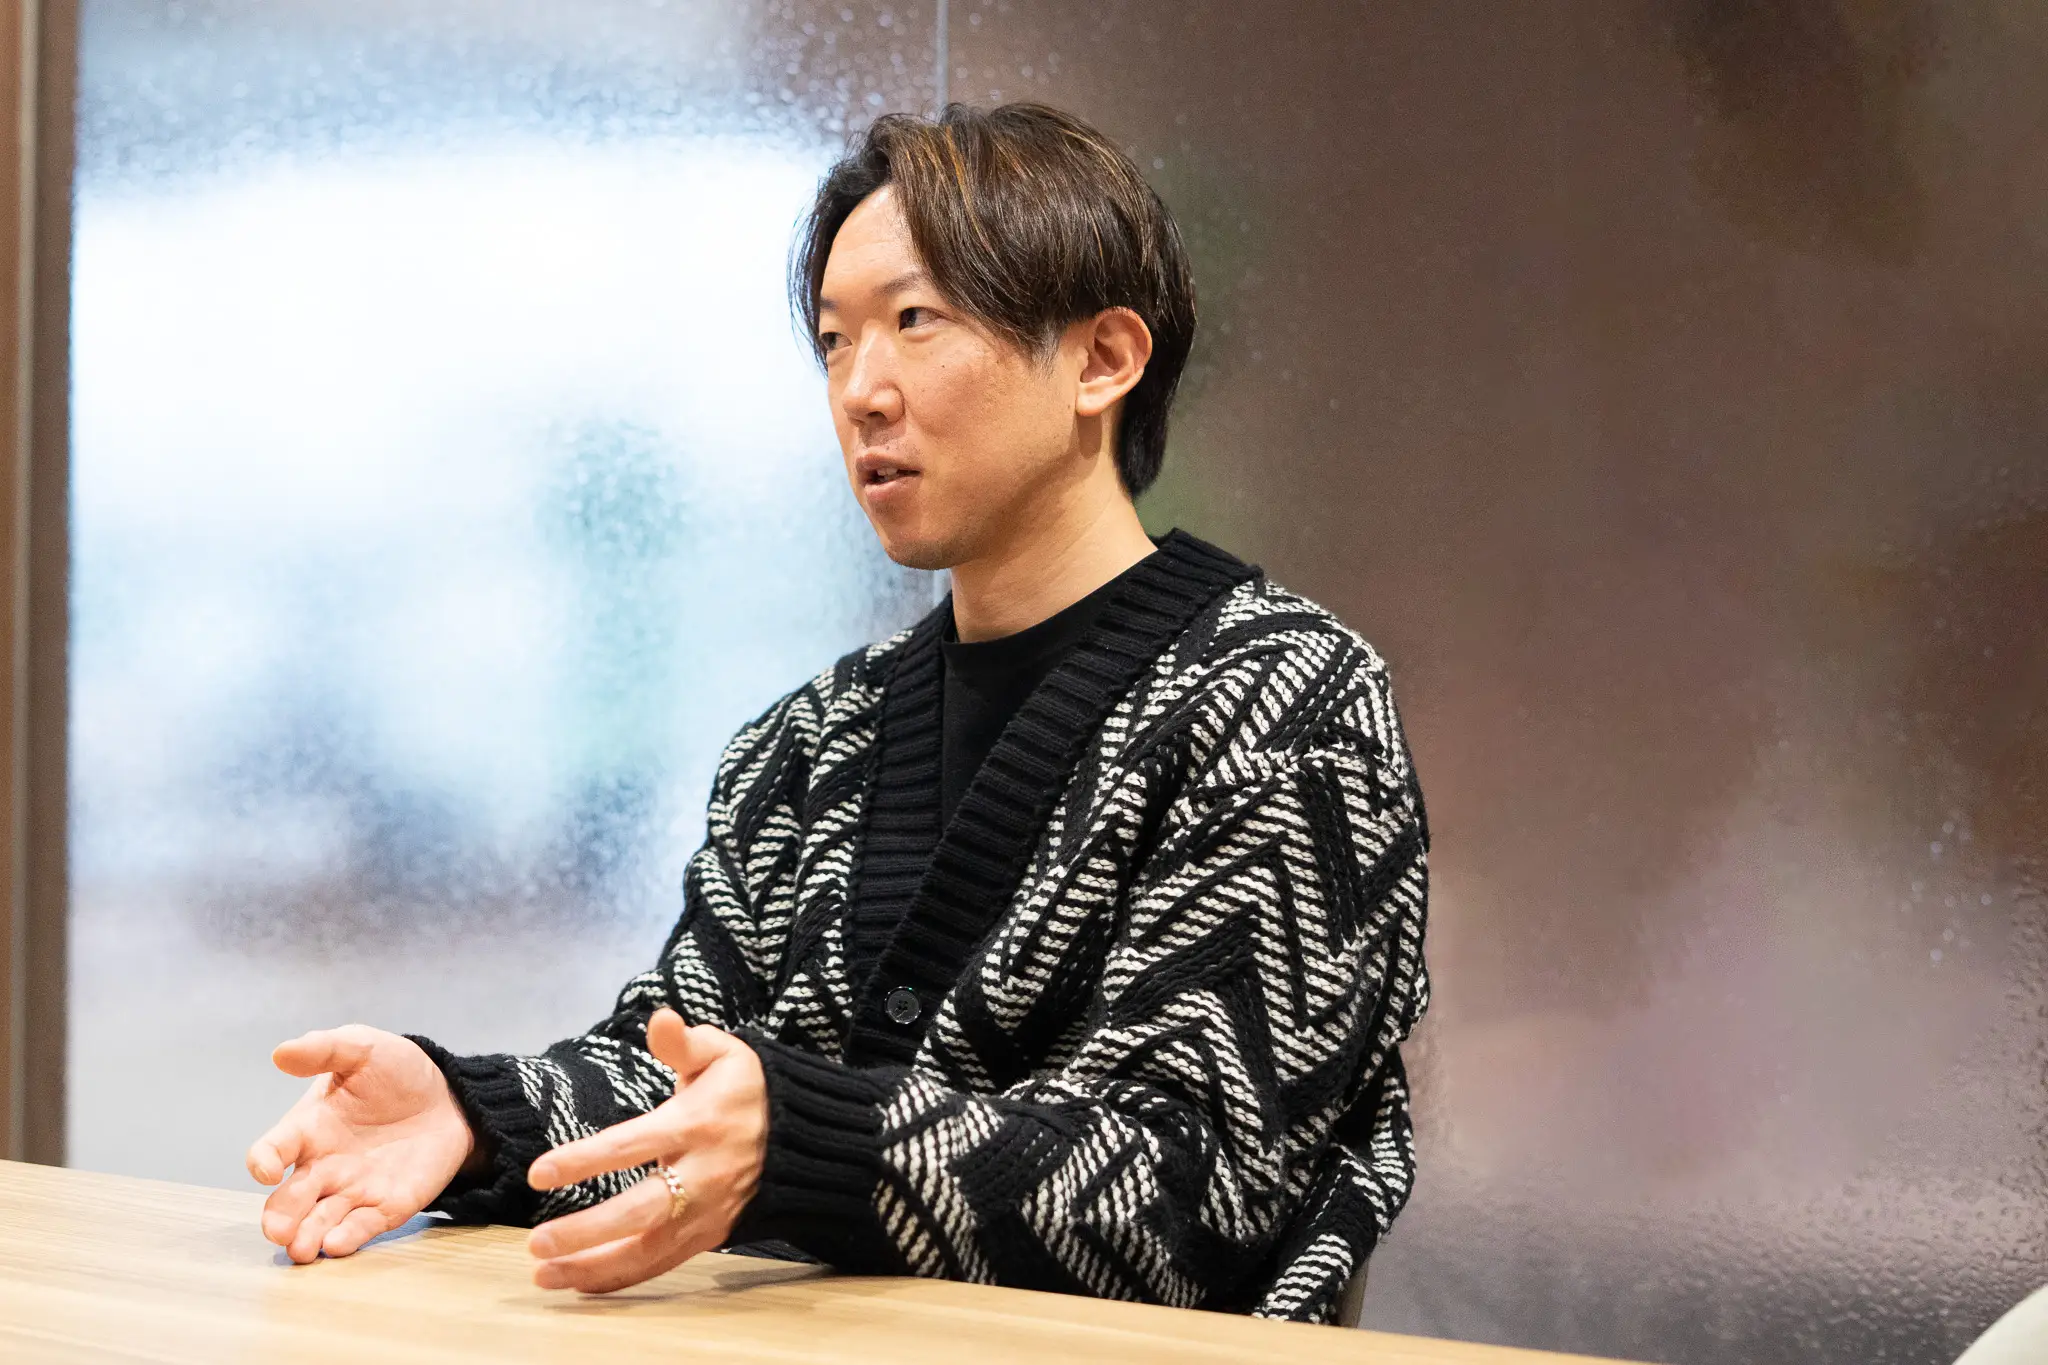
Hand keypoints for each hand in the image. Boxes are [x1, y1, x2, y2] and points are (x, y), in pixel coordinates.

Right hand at [245, 1026, 475, 1263]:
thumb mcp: (363, 1048)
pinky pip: (360, 1227)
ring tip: (302, 1249)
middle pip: (290, 1199)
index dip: (263, 1160)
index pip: (273, 1149)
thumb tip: (282, 1052)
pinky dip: (346, 1238)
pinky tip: (336, 1244)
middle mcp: (322, 1166)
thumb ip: (325, 1049)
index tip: (265, 1169)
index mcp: (308, 1128)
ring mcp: (352, 1190)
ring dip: (307, 1237)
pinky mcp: (385, 1207)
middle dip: (280, 1217)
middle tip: (277, 1231)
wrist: (447, 1096)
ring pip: (319, 1221)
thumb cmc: (395, 1071)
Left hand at [523, 1008, 767, 1292]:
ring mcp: (706, 1212)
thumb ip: (683, 1042)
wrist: (805, 1138)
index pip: (632, 1145)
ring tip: (543, 1274)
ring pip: (647, 1249)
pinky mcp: (709, 1236)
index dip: (585, 1161)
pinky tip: (578, 1282)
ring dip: (594, 1267)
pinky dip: (620, 1278)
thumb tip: (659, 1019)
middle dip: (587, 1232)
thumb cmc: (747, 1091)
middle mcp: (702, 1175)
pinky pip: (661, 1264)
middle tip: (537, 1241)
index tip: (539, 1173)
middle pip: (640, 1211)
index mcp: (697, 1124)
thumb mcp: (722, 1054)